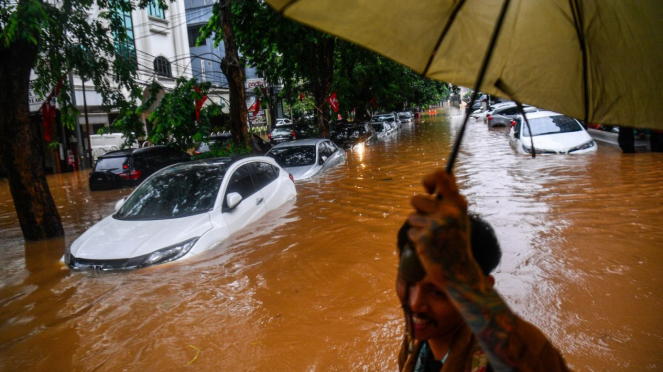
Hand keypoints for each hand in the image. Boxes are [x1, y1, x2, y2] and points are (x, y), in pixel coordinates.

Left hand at [406, 170, 482, 286]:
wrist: (459, 273)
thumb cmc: (456, 243)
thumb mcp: (458, 218)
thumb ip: (448, 201)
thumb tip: (434, 180)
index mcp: (458, 204)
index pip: (441, 176)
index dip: (429, 179)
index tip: (427, 188)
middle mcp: (448, 212)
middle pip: (416, 199)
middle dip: (417, 210)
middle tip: (428, 223)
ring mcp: (435, 226)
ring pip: (412, 217)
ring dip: (418, 226)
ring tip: (432, 238)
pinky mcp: (424, 239)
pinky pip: (411, 231)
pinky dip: (417, 240)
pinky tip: (429, 248)